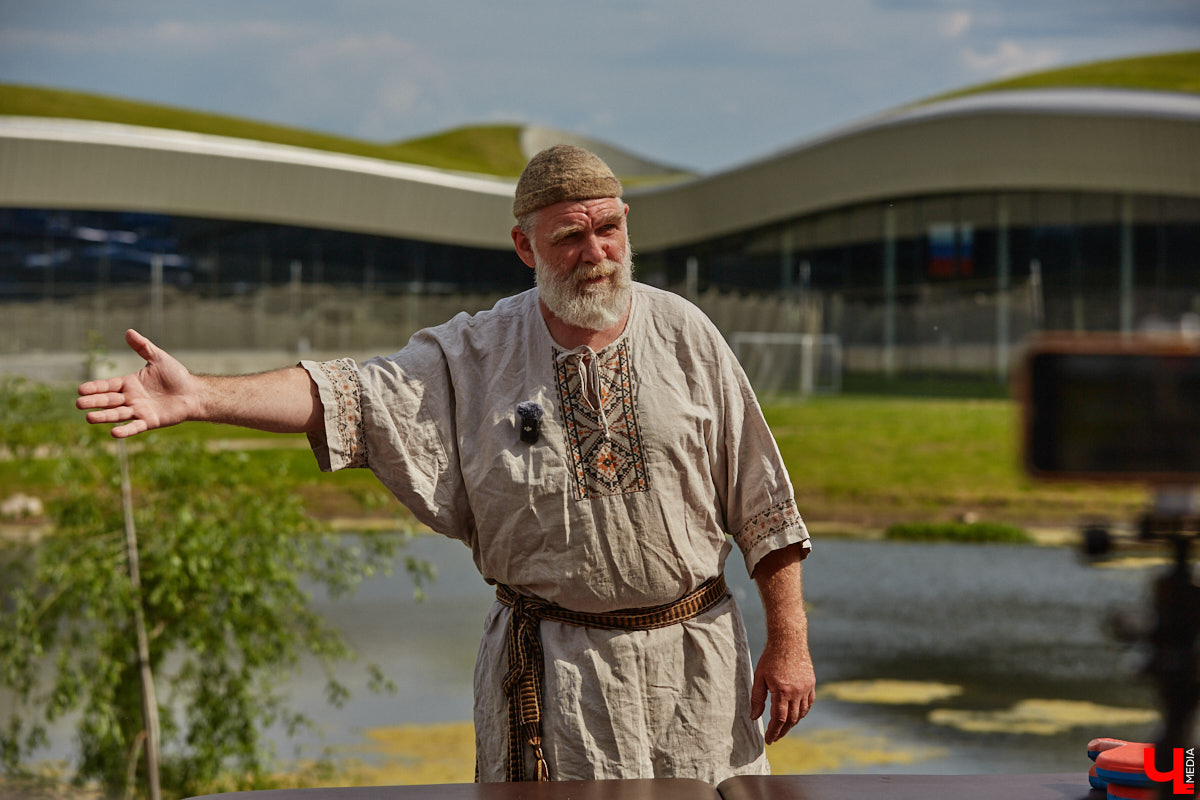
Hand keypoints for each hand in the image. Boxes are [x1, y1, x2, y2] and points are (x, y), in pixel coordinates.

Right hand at [76, 329, 199, 437]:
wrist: (194, 392)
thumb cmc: (176, 376)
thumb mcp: (158, 358)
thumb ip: (143, 346)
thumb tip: (128, 331)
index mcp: (130, 383)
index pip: (108, 385)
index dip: (95, 387)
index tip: (80, 389)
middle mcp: (131, 398)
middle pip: (109, 400)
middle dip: (94, 402)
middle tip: (79, 404)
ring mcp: (139, 411)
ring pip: (118, 414)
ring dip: (104, 417)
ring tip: (89, 418)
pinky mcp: (150, 421)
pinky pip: (135, 427)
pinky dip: (125, 430)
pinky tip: (114, 433)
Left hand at [751, 637, 815, 744]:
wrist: (788, 640)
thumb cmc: (770, 658)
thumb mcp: (759, 677)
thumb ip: (757, 698)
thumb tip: (754, 717)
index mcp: (782, 691)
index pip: (779, 719)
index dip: (774, 732)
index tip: (769, 740)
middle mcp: (796, 692)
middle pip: (792, 719)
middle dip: (783, 731)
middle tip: (775, 737)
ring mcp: (806, 688)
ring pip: (802, 713)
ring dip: (793, 723)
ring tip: (783, 728)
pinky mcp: (811, 684)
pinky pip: (809, 703)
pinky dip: (803, 712)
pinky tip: (796, 715)